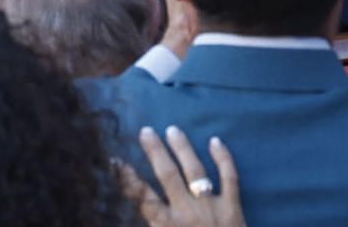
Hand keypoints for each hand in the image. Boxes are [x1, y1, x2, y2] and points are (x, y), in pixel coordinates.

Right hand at [122, 127, 244, 226]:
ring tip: (173, 129)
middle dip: (155, 151)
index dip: (126, 178)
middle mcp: (186, 212)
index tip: (114, 160)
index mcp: (166, 226)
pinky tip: (215, 141)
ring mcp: (211, 207)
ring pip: (195, 170)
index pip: (141, 197)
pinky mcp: (233, 208)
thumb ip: (153, 226)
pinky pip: (230, 178)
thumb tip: (134, 213)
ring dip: (182, 148)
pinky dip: (223, 158)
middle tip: (146, 131)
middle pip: (166, 175)